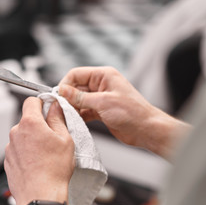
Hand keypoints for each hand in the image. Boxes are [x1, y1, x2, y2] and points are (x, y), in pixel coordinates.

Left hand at [4, 97, 74, 204]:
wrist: (40, 196)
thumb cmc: (54, 170)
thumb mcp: (65, 139)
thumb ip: (58, 118)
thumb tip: (55, 107)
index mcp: (30, 123)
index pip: (31, 101)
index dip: (42, 102)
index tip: (48, 108)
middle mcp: (16, 133)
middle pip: (27, 119)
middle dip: (39, 124)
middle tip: (52, 136)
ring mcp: (10, 148)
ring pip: (23, 136)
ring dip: (32, 140)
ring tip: (45, 154)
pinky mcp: (8, 160)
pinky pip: (18, 150)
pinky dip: (26, 152)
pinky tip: (37, 163)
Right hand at [59, 66, 189, 157]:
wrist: (146, 130)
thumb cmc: (132, 113)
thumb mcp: (103, 102)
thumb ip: (80, 97)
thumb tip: (63, 91)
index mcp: (103, 76)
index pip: (76, 74)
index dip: (65, 84)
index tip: (58, 96)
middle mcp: (101, 85)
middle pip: (76, 87)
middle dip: (67, 97)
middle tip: (60, 108)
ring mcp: (101, 98)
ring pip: (79, 100)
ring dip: (72, 108)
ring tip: (66, 116)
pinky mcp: (101, 111)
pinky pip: (84, 110)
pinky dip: (79, 115)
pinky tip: (74, 121)